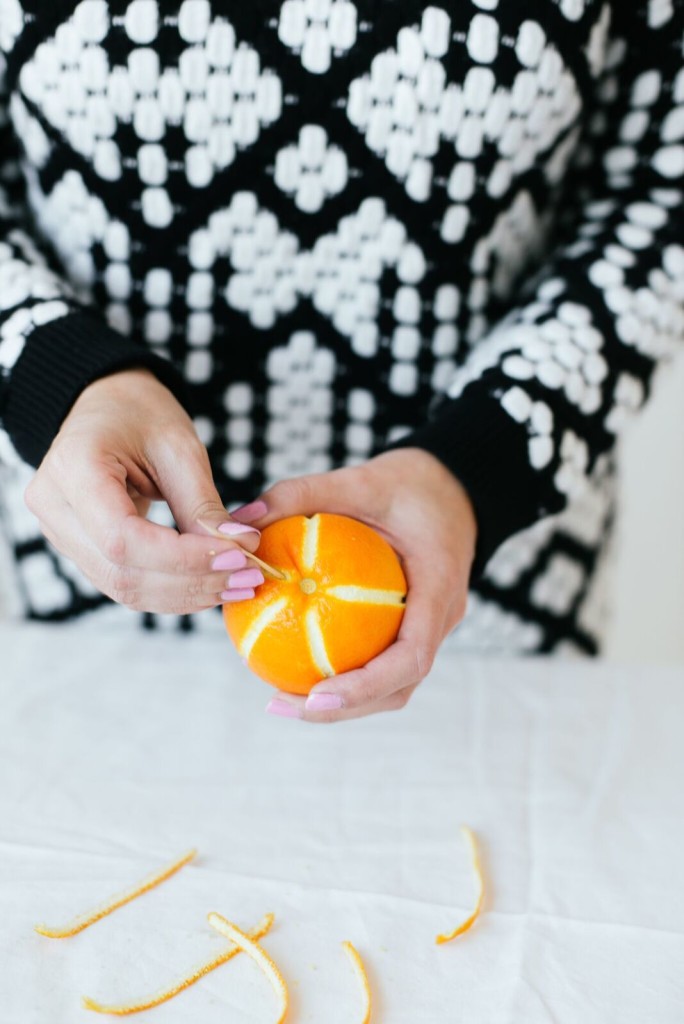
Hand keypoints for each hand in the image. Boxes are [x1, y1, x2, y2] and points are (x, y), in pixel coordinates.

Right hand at [25, 369, 261, 613]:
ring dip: (186, 595)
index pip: (123, 537)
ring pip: (124, 587)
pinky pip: (126, 583)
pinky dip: (173, 591)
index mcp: (73, 468)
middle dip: (192, 582)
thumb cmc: (139, 414)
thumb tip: (239, 550)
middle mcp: (55, 506)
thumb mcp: (179, 447)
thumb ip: (203, 504)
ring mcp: (60, 532)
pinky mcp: (79, 549)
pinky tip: (212, 584)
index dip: (183, 558)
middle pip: (122, 572)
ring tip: (238, 584)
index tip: (238, 556)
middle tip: (249, 577)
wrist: (107, 405)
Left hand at [231, 448, 476, 721]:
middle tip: (280, 704)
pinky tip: (296, 664)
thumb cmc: (412, 482)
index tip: (317, 695)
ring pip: (392, 685)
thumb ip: (302, 494)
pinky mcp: (414, 627)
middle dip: (343, 708)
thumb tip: (241, 520)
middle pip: (399, 687)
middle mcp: (441, 618)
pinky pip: (382, 661)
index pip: (412, 656)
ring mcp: (430, 628)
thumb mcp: (359, 479)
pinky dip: (344, 674)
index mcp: (439, 587)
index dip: (366, 686)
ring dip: (343, 702)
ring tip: (282, 699)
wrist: (456, 487)